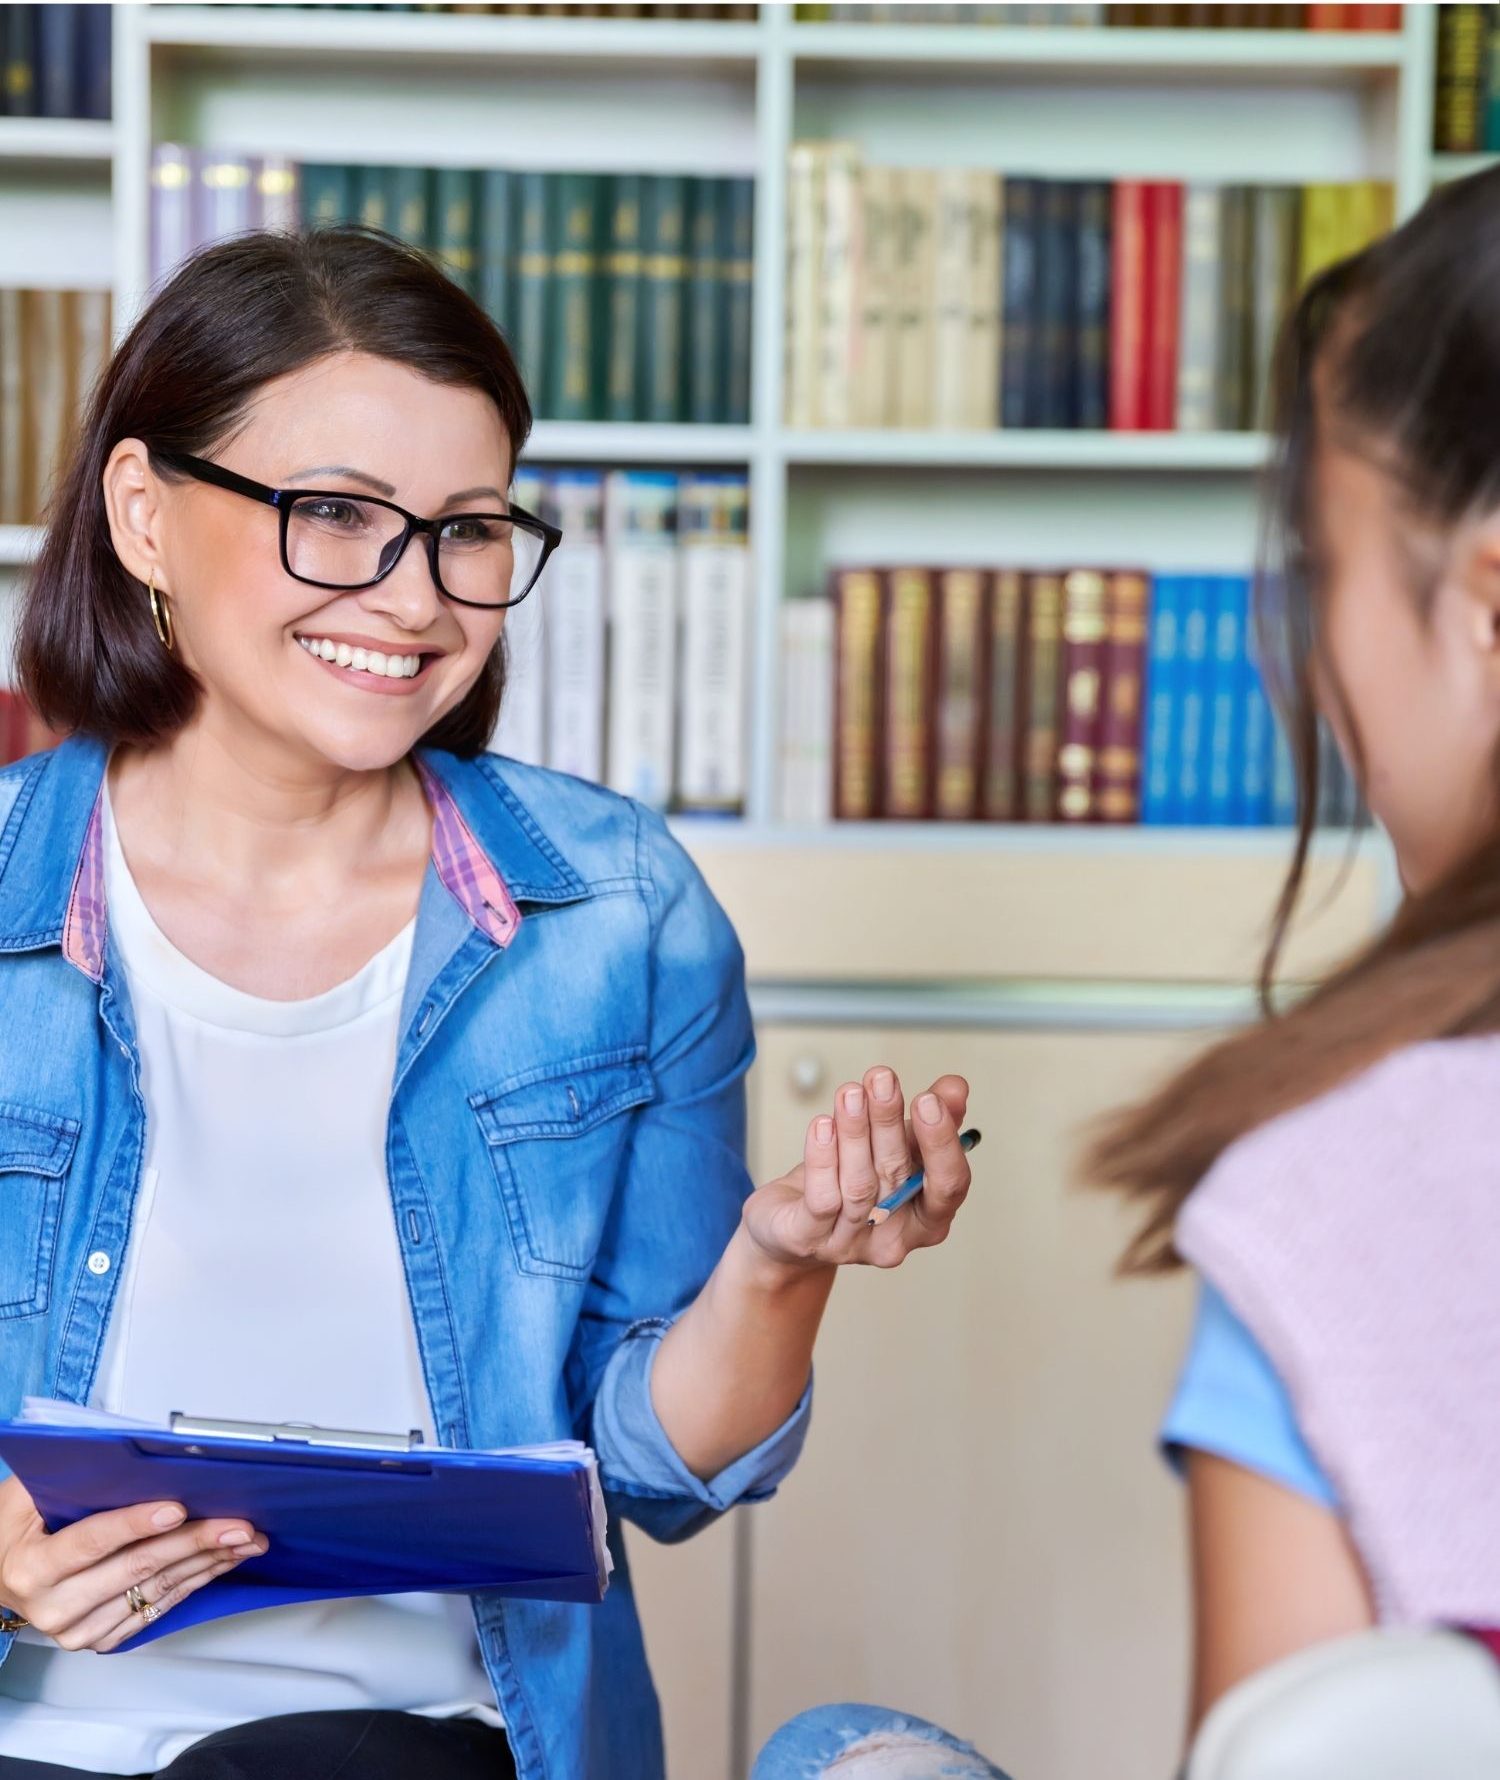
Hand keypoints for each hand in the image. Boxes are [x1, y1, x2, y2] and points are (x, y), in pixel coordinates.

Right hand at [0, 1472, 267, 1652]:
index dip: (137, 1523)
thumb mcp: (28, 1495)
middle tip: (236, 1523)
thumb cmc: (18, 1527)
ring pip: (156, 1591)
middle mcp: (54, 1607)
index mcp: (33, 1567)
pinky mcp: (103, 1640)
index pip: (93, 1541)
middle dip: (194, 1541)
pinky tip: (221, 1562)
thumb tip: (132, 1460)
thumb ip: (74, 1481)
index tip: (178, 1508)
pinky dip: (195, 1582)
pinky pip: (159, 1610)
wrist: (1, 1575)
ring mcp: (79, 1630)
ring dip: (207, 1563)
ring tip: (244, 1540)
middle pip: (137, 1568)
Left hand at [744, 1068, 971, 1270]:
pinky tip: (822, 1125)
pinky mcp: (810, 1240)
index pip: (949, 1184)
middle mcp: (895, 1238)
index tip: (929, 1098)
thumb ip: (929, 1118)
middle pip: (897, 1177)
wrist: (793, 1222)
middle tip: (882, 1079)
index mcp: (928, 1217)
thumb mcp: (896, 1148)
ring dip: (854, 1132)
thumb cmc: (855, 1179)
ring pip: (858, 1186)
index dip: (941, 1143)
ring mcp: (851, 1244)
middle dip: (888, 1122)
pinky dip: (823, 1159)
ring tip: (850, 1092)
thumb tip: (955, 1087)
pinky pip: (822, 1200)